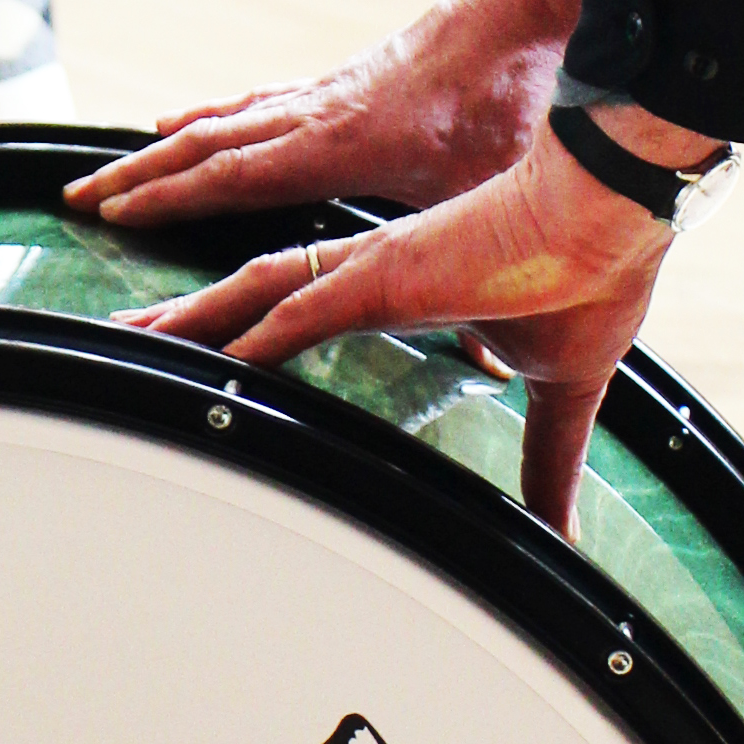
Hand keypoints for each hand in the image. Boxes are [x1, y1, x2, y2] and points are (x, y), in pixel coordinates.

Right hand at [70, 0, 591, 240]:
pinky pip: (254, 101)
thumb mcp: (498, 192)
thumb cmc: (510, 97)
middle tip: (76, 198)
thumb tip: (497, 370)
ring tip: (111, 171)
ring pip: (222, 121)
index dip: (170, 197)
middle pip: (205, 147)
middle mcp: (315, 115)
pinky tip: (189, 119)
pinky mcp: (341, 83)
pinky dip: (211, 116)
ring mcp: (324, 94)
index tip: (111, 214)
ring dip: (163, 149)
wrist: (525, 8)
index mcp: (338, 145)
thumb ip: (483, 271)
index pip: (233, 175)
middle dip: (139, 177)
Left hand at [138, 124, 679, 531]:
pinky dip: (246, 335)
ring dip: (191, 319)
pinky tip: (201, 356)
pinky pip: (294, 309)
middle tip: (130, 339)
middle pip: (254, 292)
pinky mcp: (382, 274)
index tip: (218, 348)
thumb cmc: (593, 275)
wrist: (614, 213)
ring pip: (253, 292)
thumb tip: (560, 530)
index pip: (310, 301)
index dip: (260, 324)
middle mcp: (369, 269)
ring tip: (129, 338)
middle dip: (191, 318)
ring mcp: (369, 268)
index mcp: (401, 282)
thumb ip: (547, 458)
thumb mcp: (560, 386)